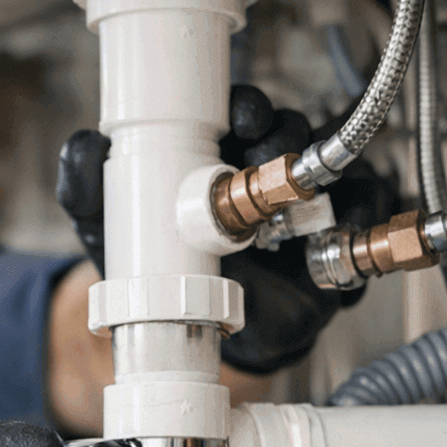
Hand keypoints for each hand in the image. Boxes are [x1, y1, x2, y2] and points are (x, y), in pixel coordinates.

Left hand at [55, 85, 391, 375]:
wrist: (182, 338)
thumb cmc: (149, 269)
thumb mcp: (104, 225)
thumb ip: (85, 185)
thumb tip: (83, 145)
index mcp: (216, 158)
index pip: (243, 114)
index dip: (250, 108)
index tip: (243, 117)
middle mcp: (262, 178)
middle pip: (291, 135)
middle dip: (285, 136)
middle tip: (266, 152)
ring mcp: (299, 213)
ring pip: (332, 172)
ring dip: (326, 178)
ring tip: (301, 200)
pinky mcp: (327, 252)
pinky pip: (361, 225)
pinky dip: (364, 222)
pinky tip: (343, 231)